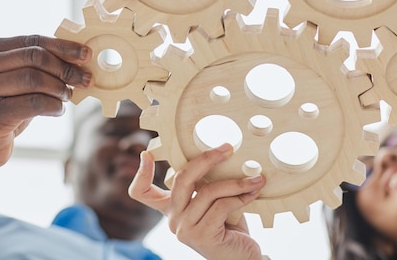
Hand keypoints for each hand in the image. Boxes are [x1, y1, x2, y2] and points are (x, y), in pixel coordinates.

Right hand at [0, 35, 91, 177]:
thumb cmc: (2, 105)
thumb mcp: (14, 79)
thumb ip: (37, 65)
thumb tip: (78, 58)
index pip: (33, 41)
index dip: (63, 47)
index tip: (87, 54)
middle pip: (36, 57)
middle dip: (66, 68)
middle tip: (86, 79)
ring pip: (35, 79)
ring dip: (60, 88)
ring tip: (68, 96)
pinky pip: (34, 103)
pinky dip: (54, 106)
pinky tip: (58, 110)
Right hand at [130, 145, 265, 259]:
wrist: (242, 258)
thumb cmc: (230, 227)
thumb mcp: (215, 201)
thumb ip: (208, 185)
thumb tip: (222, 154)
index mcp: (171, 208)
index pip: (142, 193)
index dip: (141, 174)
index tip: (145, 155)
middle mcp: (172, 219)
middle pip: (181, 179)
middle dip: (206, 159)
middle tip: (228, 148)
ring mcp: (184, 229)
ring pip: (208, 191)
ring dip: (236, 183)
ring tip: (256, 179)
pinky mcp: (201, 236)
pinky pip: (222, 205)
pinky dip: (241, 197)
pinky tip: (254, 192)